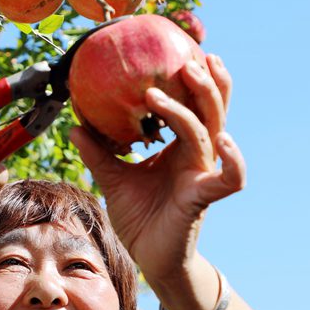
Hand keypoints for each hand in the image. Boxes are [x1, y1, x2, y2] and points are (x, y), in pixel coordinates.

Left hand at [70, 55, 245, 283]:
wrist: (148, 257)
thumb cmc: (139, 217)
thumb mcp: (112, 178)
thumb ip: (97, 152)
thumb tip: (75, 126)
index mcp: (178, 147)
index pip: (191, 105)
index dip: (193, 80)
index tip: (181, 52)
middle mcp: (195, 156)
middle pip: (209, 109)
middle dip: (203, 82)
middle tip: (188, 58)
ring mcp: (201, 175)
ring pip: (211, 132)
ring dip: (194, 107)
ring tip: (177, 85)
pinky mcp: (203, 199)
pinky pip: (231, 178)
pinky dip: (234, 159)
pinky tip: (223, 140)